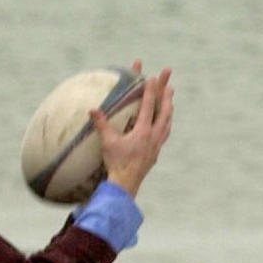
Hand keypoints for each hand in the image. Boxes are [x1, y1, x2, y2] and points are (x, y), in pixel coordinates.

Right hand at [91, 65, 173, 197]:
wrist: (126, 185)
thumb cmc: (116, 163)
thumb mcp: (108, 143)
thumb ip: (101, 124)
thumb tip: (92, 109)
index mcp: (143, 132)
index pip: (148, 106)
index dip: (151, 90)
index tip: (154, 77)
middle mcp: (154, 136)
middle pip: (164, 111)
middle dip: (166, 95)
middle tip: (169, 82)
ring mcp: (156, 145)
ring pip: (167, 123)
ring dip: (169, 109)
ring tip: (170, 100)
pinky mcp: (155, 153)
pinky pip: (164, 134)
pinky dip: (165, 125)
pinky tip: (164, 125)